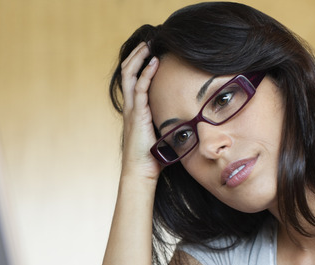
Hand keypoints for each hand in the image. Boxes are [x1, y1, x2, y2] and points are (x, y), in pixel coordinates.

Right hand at [119, 42, 162, 180]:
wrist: (141, 172)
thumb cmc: (152, 158)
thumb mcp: (161, 135)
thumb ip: (168, 123)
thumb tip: (187, 120)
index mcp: (135, 110)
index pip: (132, 80)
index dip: (139, 64)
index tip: (151, 53)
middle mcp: (130, 107)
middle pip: (127, 72)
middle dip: (136, 55)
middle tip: (148, 42)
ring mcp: (132, 109)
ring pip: (129, 75)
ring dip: (139, 58)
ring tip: (148, 45)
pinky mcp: (137, 114)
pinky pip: (139, 87)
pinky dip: (146, 73)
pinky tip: (154, 63)